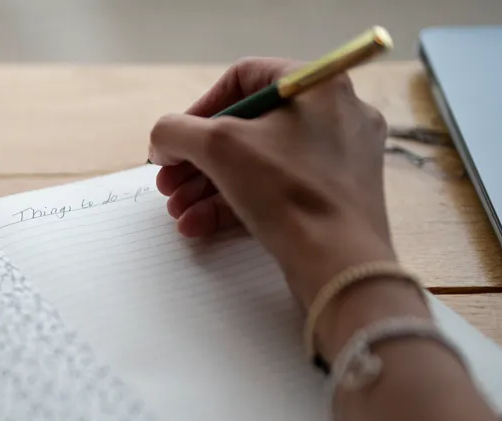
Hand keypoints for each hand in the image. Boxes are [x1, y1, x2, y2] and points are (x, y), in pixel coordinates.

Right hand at [148, 58, 396, 308]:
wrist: (338, 262)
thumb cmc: (288, 191)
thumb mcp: (218, 147)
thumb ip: (176, 131)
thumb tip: (162, 140)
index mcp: (318, 85)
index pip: (245, 78)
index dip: (199, 108)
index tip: (176, 141)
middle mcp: (335, 114)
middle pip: (248, 126)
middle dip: (198, 159)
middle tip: (169, 183)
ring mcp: (339, 158)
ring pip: (259, 163)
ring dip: (208, 186)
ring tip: (177, 211)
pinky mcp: (334, 197)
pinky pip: (277, 190)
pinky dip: (236, 204)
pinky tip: (199, 225)